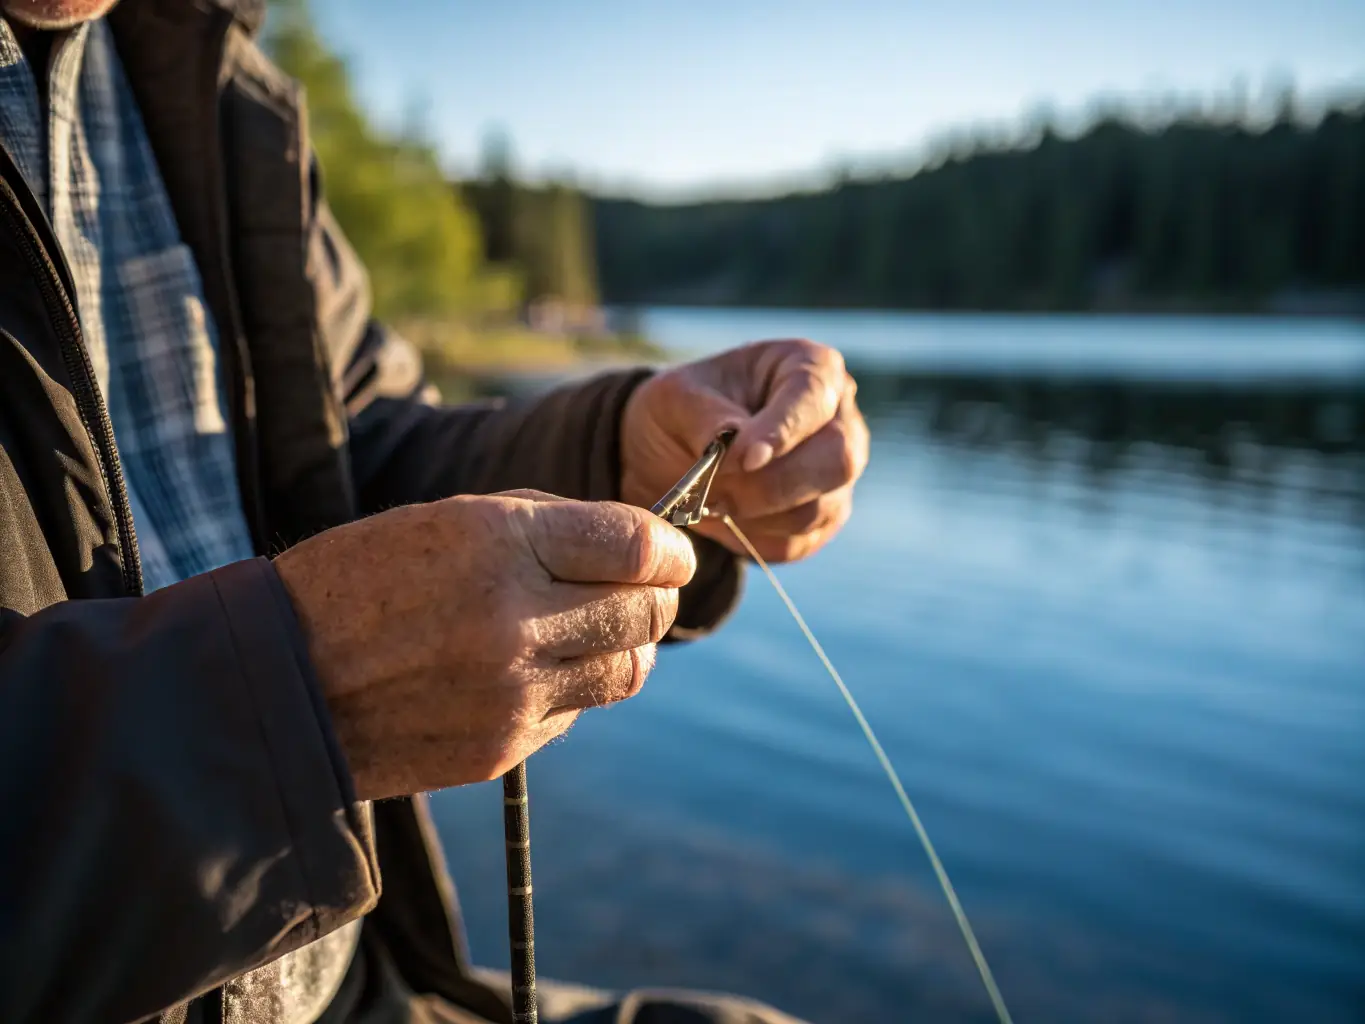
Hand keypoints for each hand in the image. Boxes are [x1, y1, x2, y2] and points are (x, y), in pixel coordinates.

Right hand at [273, 491, 694, 799]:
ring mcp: (515, 692)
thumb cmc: (361, 581)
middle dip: (658, 595)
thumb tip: (635, 550)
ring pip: (628, 670)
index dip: (671, 546)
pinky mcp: (504, 747)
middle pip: (645, 611)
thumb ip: (547, 527)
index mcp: (501, 543)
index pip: (636, 544)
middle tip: (649, 589)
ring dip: (630, 646)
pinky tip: (535, 671)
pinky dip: (573, 687)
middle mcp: (517, 618)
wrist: (279, 684)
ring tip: (605, 630)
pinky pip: (576, 712)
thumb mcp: (448, 520)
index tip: (674, 551)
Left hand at [620, 339, 869, 561]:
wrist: (674, 452)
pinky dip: (752, 537)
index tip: (746, 458)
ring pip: (816, 509)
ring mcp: (836, 474)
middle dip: (770, 483)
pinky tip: (724, 515)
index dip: (784, 430)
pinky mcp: (823, 518)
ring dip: (754, 513)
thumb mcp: (676, 396)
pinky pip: (798, 542)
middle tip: (715, 488)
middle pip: (837, 460)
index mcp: (812, 367)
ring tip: (709, 498)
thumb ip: (706, 415)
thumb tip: (735, 443)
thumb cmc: (684, 408)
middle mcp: (841, 420)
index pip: (814, 397)